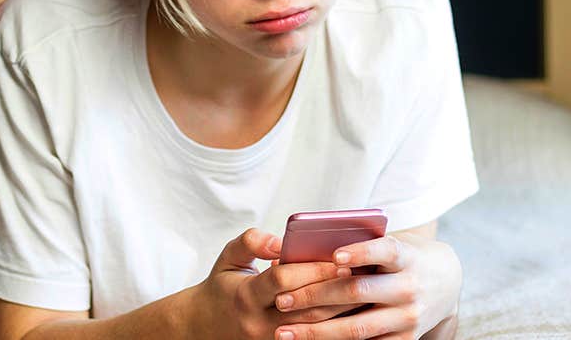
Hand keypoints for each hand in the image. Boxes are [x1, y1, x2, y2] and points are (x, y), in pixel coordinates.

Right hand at [187, 228, 369, 339]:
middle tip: (364, 275)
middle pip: (306, 308)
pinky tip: (352, 315)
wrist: (204, 327)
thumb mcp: (228, 258)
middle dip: (337, 290)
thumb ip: (251, 242)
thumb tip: (278, 240)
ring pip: (314, 329)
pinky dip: (333, 328)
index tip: (339, 258)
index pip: (282, 281)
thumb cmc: (223, 286)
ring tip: (366, 293)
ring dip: (342, 312)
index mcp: (245, 296)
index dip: (312, 269)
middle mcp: (259, 323)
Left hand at [270, 233, 461, 339]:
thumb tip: (302, 250)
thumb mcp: (389, 244)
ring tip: (284, 331)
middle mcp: (409, 288)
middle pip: (357, 292)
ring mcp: (408, 318)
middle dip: (315, 296)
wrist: (444, 282)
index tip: (334, 257)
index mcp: (405, 257)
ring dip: (316, 331)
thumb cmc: (400, 258)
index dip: (361, 253)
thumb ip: (357, 247)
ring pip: (356, 327)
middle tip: (282, 300)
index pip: (385, 251)